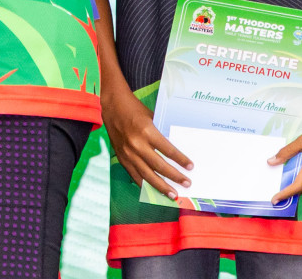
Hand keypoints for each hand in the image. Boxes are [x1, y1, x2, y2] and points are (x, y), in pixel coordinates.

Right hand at [101, 85, 190, 200]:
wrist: (111, 105)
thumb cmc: (134, 109)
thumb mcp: (152, 118)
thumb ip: (161, 134)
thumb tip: (174, 150)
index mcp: (146, 131)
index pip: (168, 150)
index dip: (180, 160)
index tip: (190, 167)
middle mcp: (136, 144)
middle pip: (159, 166)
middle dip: (175, 176)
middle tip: (187, 184)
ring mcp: (127, 153)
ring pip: (147, 174)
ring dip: (161, 186)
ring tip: (173, 194)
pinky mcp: (121, 157)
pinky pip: (134, 175)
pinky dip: (144, 184)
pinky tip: (153, 190)